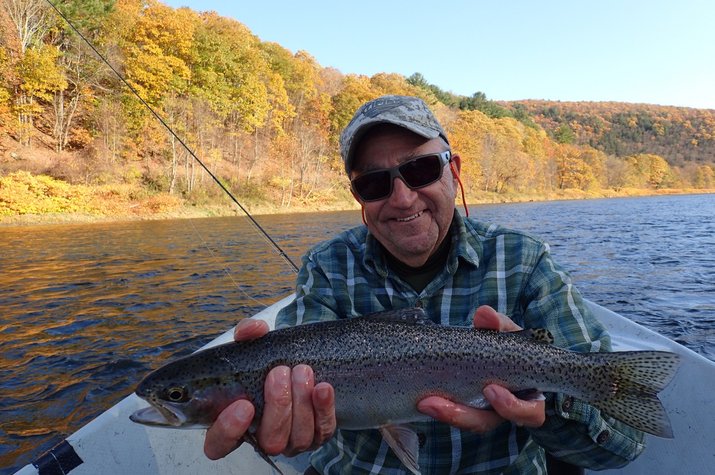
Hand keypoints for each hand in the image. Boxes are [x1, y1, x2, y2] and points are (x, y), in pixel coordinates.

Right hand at [204, 319, 336, 458]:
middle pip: (269, 440)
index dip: (228, 431)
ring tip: (302, 371)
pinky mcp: (317, 435)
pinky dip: (323, 409)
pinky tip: (322, 387)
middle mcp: (261, 438)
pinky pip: (323, 430)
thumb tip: (253, 330)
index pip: (218, 445)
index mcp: (233, 424)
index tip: (243, 404)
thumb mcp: (253, 344)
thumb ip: (247, 334)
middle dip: (277, 406)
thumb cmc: (267, 361)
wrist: (298, 363)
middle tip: (279, 373)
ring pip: (297, 438)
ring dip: (301, 404)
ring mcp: (290, 441)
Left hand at [417, 305, 545, 431]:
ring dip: (447, 414)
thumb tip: (484, 315)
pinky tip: (422, 401)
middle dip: (464, 415)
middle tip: (439, 403)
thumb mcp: (505, 331)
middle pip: (488, 422)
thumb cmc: (505, 342)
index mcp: (528, 395)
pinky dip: (439, 409)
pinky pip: (453, 415)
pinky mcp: (463, 409)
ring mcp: (483, 412)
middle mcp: (506, 410)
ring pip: (468, 422)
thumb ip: (498, 324)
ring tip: (426, 403)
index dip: (514, 408)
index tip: (490, 390)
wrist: (490, 347)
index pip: (530, 412)